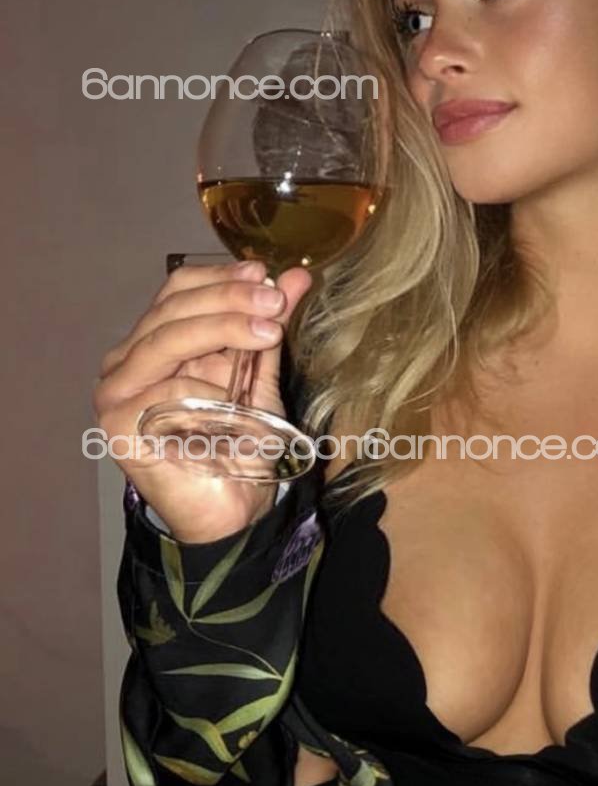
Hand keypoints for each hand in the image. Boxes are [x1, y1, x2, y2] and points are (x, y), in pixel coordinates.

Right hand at [93, 259, 313, 542]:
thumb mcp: (259, 376)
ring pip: (167, 341)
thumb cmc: (240, 445)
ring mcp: (115, 394)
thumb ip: (267, 328)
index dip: (218, 278)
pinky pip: (168, 390)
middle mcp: (125, 365)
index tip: (263, 275)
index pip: (176, 292)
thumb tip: (294, 276)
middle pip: (171, 312)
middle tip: (273, 301)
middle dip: (227, 300)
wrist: (234, 510)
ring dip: (224, 331)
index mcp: (151, 345)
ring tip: (269, 334)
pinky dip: (209, 393)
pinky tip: (234, 407)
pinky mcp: (118, 425)